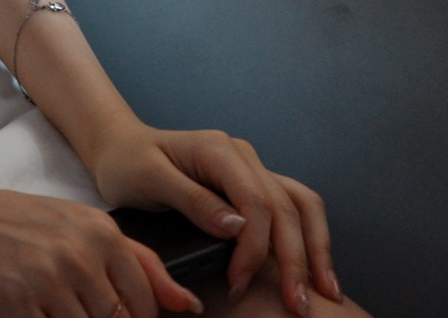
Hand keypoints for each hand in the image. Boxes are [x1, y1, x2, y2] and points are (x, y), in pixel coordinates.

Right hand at [0, 179, 205, 317]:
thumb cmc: (16, 224)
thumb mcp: (79, 226)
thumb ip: (137, 262)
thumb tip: (186, 304)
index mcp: (101, 232)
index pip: (144, 302)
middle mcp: (80, 253)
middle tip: (75, 306)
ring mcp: (49, 279)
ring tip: (51, 303)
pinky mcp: (19, 303)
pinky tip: (33, 310)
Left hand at [88, 123, 340, 315]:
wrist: (121, 147)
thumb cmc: (129, 163)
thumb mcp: (149, 178)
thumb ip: (193, 199)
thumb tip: (237, 226)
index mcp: (218, 149)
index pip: (255, 202)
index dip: (254, 248)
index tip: (239, 285)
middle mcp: (242, 155)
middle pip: (284, 207)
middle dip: (294, 259)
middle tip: (297, 306)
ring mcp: (251, 168)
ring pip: (300, 204)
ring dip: (315, 248)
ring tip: (326, 293)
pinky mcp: (252, 185)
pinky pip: (293, 208)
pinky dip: (310, 238)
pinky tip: (317, 270)